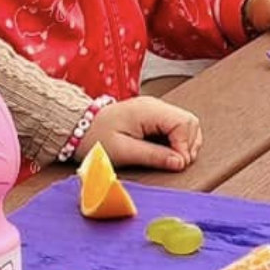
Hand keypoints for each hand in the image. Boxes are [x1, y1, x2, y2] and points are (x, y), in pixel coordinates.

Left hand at [85, 96, 200, 171]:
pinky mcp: (153, 116)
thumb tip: (180, 163)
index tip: (177, 163)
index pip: (184, 123)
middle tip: (175, 163)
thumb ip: (154, 156)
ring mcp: (155, 109)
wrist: (78, 128)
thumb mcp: (123, 151)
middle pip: (190, 122)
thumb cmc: (95, 138)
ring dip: (184, 143)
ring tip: (169, 158)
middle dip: (188, 145)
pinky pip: (176, 127)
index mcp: (149, 110)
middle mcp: (155, 105)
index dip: (185, 146)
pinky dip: (177, 141)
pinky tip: (165, 151)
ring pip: (187, 124)